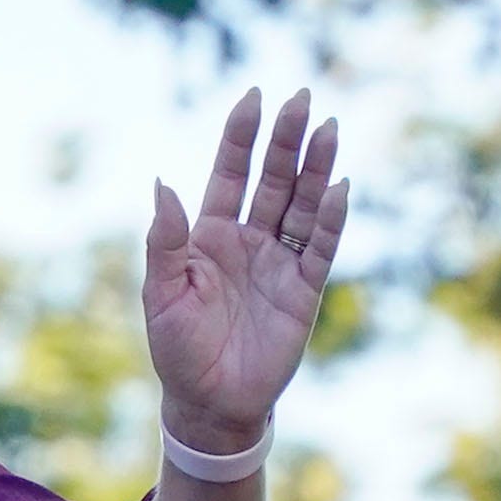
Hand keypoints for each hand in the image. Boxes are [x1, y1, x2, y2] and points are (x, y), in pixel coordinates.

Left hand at [142, 89, 347, 452]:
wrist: (209, 402)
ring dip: (314, 168)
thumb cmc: (177, 349)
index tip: (254, 97)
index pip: (230, 174)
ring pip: (301, 204)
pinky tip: (338, 188)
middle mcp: (248, 240)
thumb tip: (163, 183)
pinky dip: (329, 219)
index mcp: (209, 236)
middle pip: (271, 179)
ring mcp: (279, 262)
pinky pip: (320, 247)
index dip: (241, 137)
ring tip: (327, 128)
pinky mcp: (304, 289)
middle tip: (301, 98)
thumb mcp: (162, 293)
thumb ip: (165, 240)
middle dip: (284, 140)